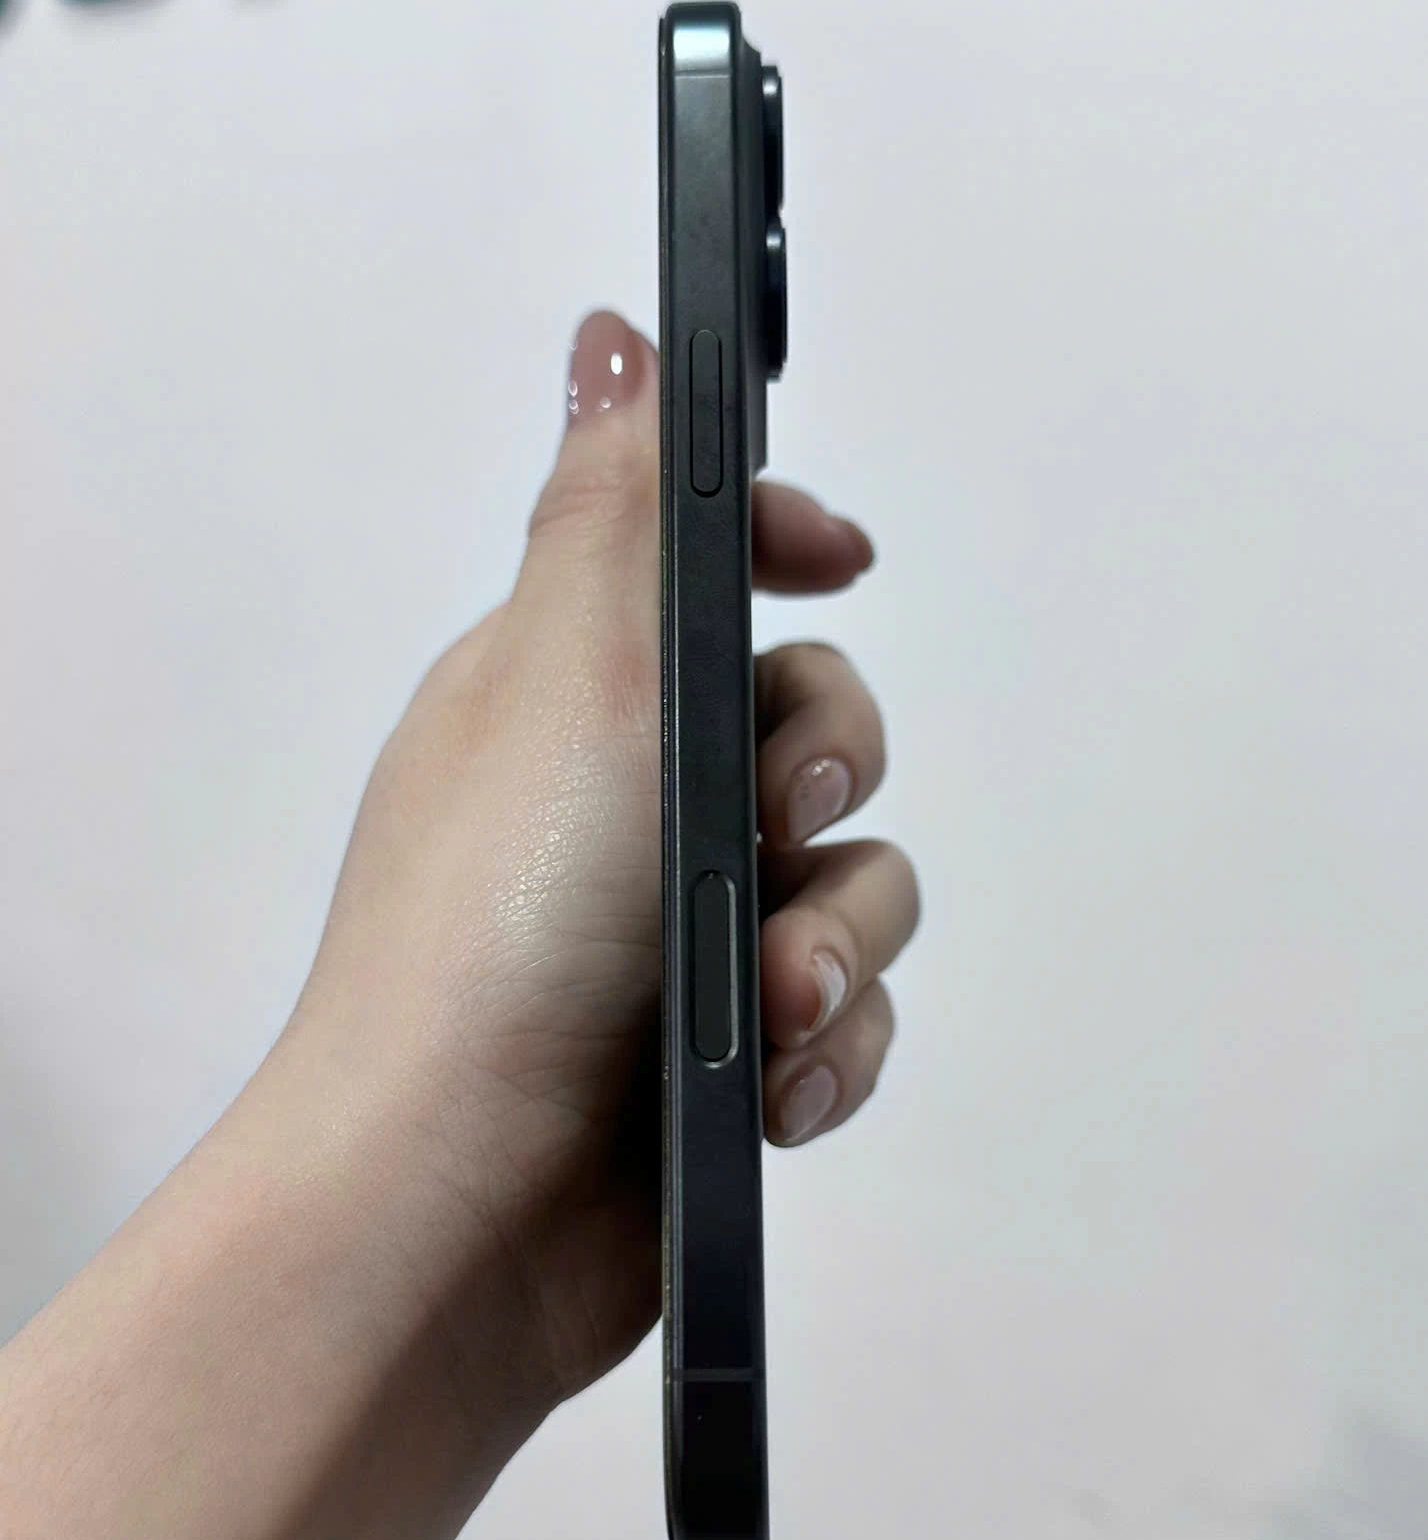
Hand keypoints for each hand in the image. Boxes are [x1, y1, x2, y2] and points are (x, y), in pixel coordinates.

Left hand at [273, 313, 920, 1434]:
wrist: (459, 1199)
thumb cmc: (493, 931)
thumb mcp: (571, 665)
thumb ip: (625, 502)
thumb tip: (619, 341)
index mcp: (566, 690)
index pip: (703, 570)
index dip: (786, 550)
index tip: (838, 559)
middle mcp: (619, 804)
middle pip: (815, 723)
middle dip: (827, 771)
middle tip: (774, 816)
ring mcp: (669, 934)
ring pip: (856, 880)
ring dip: (836, 940)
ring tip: (767, 1006)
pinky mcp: (719, 1053)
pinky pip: (848, 1012)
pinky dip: (829, 1045)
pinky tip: (776, 1085)